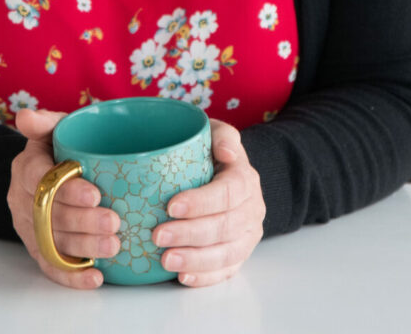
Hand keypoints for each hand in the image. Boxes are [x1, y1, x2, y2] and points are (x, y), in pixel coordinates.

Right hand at [7, 108, 120, 288]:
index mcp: (25, 168)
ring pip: (52, 243)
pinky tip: (96, 277)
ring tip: (114, 245)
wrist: (48, 172)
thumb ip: (45, 122)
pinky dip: (73, 276)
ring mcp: (28, 228)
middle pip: (48, 216)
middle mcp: (21, 200)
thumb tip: (25, 115)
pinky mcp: (38, 249)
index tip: (96, 194)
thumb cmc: (59, 147)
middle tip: (114, 222)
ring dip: (84, 247)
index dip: (66, 190)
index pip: (39, 180)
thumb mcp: (53, 129)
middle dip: (83, 222)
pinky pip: (51, 267)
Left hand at [151, 118, 265, 286]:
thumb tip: (226, 151)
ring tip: (166, 260)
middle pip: (225, 226)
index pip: (228, 193)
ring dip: (196, 260)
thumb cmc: (213, 152)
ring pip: (227, 253)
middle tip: (158, 235)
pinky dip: (205, 277)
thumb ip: (222, 135)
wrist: (229, 173)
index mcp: (245, 179)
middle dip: (190, 234)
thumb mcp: (217, 133)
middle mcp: (252, 209)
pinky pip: (227, 270)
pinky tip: (183, 277)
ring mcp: (248, 235)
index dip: (201, 202)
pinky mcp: (240, 254)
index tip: (171, 206)